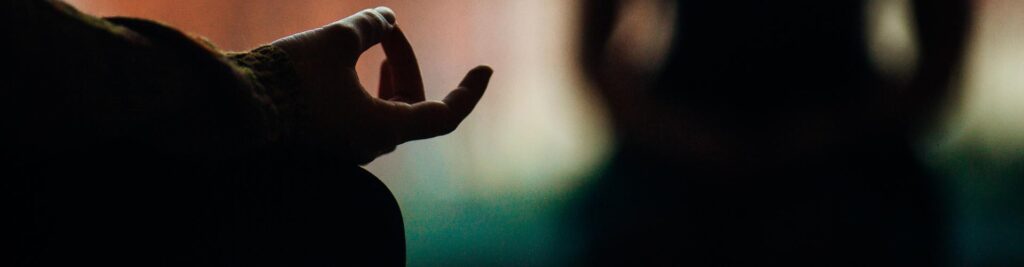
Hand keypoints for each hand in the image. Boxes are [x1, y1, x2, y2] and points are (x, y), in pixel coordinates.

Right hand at [271, 7, 491, 163]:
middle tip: (389, 33)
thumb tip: (388, 16)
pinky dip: (367, 92)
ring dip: (389, 79)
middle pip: (411, 106)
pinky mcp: (324, 142)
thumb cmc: (288, 77)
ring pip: (386, 113)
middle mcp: (369, 145)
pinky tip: (350, 66)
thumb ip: (370, 28)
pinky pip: (360, 118)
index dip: (469, 92)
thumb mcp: (335, 41)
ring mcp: (346, 147)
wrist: (231, 107)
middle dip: (406, 65)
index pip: (444, 115)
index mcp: (383, 128)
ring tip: (380, 50)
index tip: (486, 70)